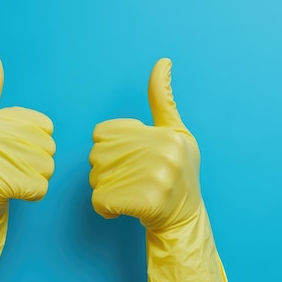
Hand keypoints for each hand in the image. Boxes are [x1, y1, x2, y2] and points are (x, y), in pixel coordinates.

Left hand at [89, 59, 229, 281]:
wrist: (185, 219)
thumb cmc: (178, 172)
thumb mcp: (177, 133)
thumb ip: (164, 100)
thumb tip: (162, 62)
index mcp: (166, 134)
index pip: (103, 133)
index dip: (111, 149)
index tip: (134, 160)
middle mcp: (163, 152)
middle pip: (97, 155)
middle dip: (106, 170)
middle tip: (132, 181)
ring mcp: (156, 178)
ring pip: (97, 179)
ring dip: (106, 190)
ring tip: (132, 194)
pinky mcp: (145, 202)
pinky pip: (100, 201)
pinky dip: (105, 209)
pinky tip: (125, 210)